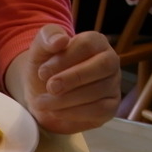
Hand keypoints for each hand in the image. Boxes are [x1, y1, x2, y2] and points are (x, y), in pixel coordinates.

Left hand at [6, 25, 120, 134]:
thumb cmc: (45, 70)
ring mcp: (113, 85)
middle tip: (50, 88)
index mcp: (95, 42)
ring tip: (42, 103)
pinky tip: (55, 112)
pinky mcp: (110, 107)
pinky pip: (99, 110)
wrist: (41, 97)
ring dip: (66, 99)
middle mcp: (110, 61)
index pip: (88, 45)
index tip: (42, 72)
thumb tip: (61, 40)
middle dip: (73, 78)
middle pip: (102, 66)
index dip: (64, 58)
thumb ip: (47, 37)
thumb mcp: (39, 51)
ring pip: (98, 91)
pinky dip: (74, 113)